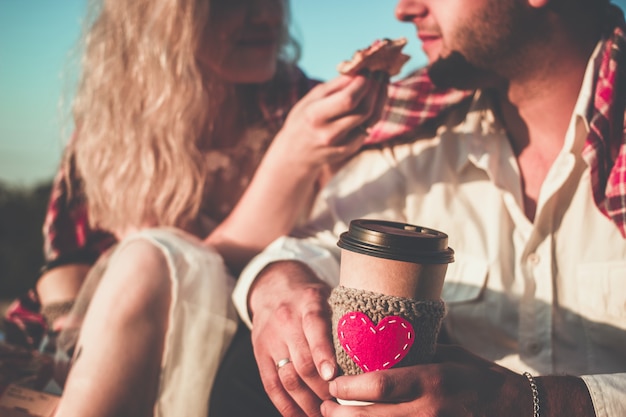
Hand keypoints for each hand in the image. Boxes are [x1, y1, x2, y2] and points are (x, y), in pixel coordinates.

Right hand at [249, 261, 337, 416]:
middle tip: (343, 405)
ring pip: (288, 378)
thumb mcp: (330, 296)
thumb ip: (346, 319)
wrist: (273, 286)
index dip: (323, 355)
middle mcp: (286, 321)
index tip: (334, 375)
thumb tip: (377, 348)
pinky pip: (272, 386)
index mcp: (308, 303)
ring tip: (326, 416)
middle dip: (324, 389)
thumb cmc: (312, 297)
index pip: (315, 329)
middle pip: (303, 362)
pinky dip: (287, 407)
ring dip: (308, 403)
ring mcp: (270, 339)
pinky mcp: (260, 354)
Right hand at [268, 72, 387, 171]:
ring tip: (381, 83)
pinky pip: (369, 127)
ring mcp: (341, 145)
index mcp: (315, 116)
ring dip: (380, 98)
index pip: (348, 99)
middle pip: (364, 109)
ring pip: (371, 119)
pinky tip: (375, 99)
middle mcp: (329, 133)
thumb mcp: (311, 99)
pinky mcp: (350, 150)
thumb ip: (336, 86)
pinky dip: (375, 111)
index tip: (368, 69)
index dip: (363, 83)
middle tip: (380, 73)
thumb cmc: (302, 120)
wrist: (295, 155)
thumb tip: (360, 70)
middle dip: (375, 88)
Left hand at [322, 345, 532, 416]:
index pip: (379, 385)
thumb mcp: (451, 354)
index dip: (349, 388)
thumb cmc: (480, 376)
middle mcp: (428, 409)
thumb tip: (388, 337)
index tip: (334, 384)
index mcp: (431, 380)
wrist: (516, 408)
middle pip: (372, 416)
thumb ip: (418, 350)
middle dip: (342, 413)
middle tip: (324, 405)